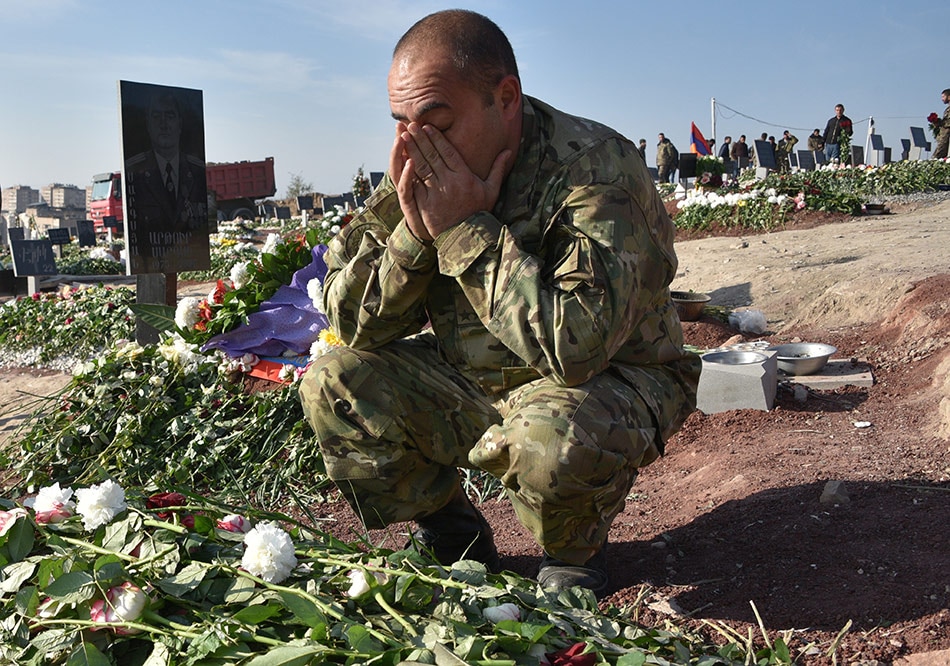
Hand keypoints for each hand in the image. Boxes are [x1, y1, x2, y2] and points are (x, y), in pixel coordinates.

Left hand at [390, 122, 510, 241]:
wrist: (465, 238)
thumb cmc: (478, 213)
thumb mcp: (491, 191)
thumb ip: (497, 169)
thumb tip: (508, 151)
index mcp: (464, 178)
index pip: (448, 153)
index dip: (436, 139)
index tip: (427, 127)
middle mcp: (450, 183)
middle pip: (432, 156)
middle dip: (420, 139)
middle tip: (411, 125)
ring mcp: (436, 194)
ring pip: (421, 167)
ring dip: (412, 150)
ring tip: (404, 136)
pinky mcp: (425, 204)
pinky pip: (414, 184)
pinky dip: (407, 171)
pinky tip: (402, 159)